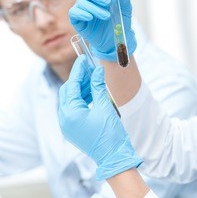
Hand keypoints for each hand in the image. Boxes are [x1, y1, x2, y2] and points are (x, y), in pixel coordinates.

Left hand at [58, 55, 141, 179]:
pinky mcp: (73, 129)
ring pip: (70, 100)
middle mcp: (65, 119)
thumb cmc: (110, 133)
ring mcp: (68, 125)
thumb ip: (98, 87)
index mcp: (70, 113)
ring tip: (94, 80)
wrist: (113, 156)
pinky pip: (74, 109)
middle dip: (79, 79)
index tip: (83, 58)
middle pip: (68, 92)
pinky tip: (93, 93)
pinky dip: (82, 99)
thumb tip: (97, 70)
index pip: (72, 85)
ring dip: (81, 89)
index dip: (78, 70)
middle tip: (90, 69)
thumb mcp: (105, 107)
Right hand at [69, 0, 135, 61]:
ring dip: (94, 7)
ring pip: (81, 1)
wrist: (115, 42)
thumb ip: (124, 0)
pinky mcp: (77, 20)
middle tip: (108, 3)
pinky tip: (90, 17)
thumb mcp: (126, 13)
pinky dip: (81, 13)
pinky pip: (73, 12)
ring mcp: (83, 9)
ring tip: (106, 16)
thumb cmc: (119, 25)